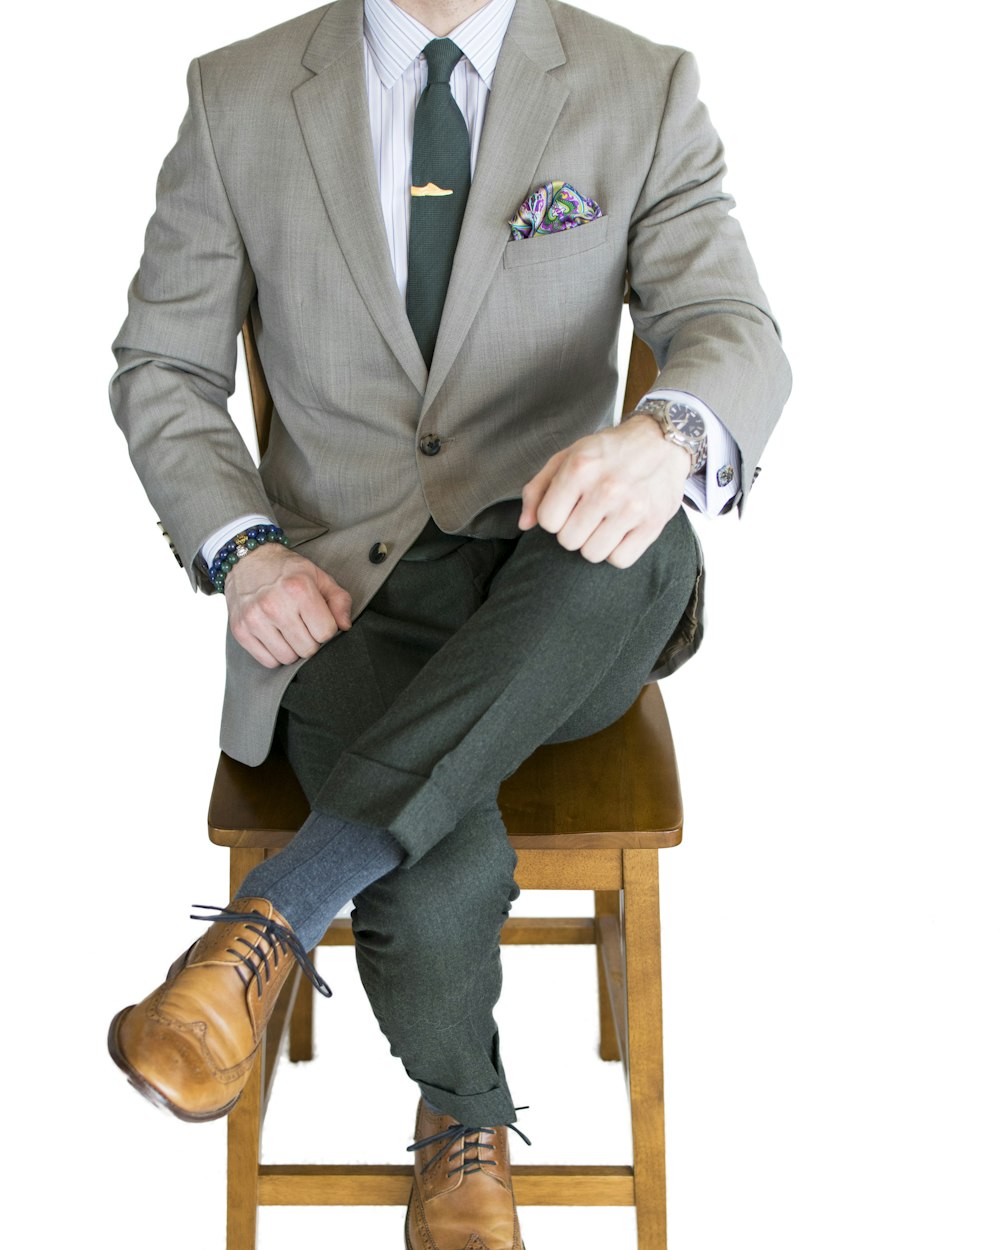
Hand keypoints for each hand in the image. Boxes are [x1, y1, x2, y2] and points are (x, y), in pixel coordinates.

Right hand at [224, 544, 352, 667]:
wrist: (247, 560)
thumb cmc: (286, 570)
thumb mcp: (318, 576)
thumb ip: (339, 600)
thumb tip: (345, 626)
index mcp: (299, 590)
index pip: (326, 633)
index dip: (326, 628)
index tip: (318, 620)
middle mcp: (275, 606)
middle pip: (308, 649)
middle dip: (310, 640)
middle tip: (303, 625)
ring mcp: (255, 619)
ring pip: (287, 658)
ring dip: (292, 649)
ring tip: (288, 630)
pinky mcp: (240, 630)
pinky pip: (268, 661)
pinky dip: (274, 654)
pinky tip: (275, 637)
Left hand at [518, 415, 691, 567]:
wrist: (661, 440)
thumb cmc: (609, 451)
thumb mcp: (567, 457)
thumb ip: (538, 489)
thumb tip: (525, 524)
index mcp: (580, 468)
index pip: (548, 521)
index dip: (554, 517)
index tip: (567, 507)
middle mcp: (606, 489)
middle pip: (569, 541)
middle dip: (573, 530)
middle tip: (587, 514)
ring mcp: (632, 508)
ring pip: (593, 554)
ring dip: (593, 543)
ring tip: (603, 523)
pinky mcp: (653, 523)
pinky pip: (620, 560)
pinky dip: (616, 551)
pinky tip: (619, 532)